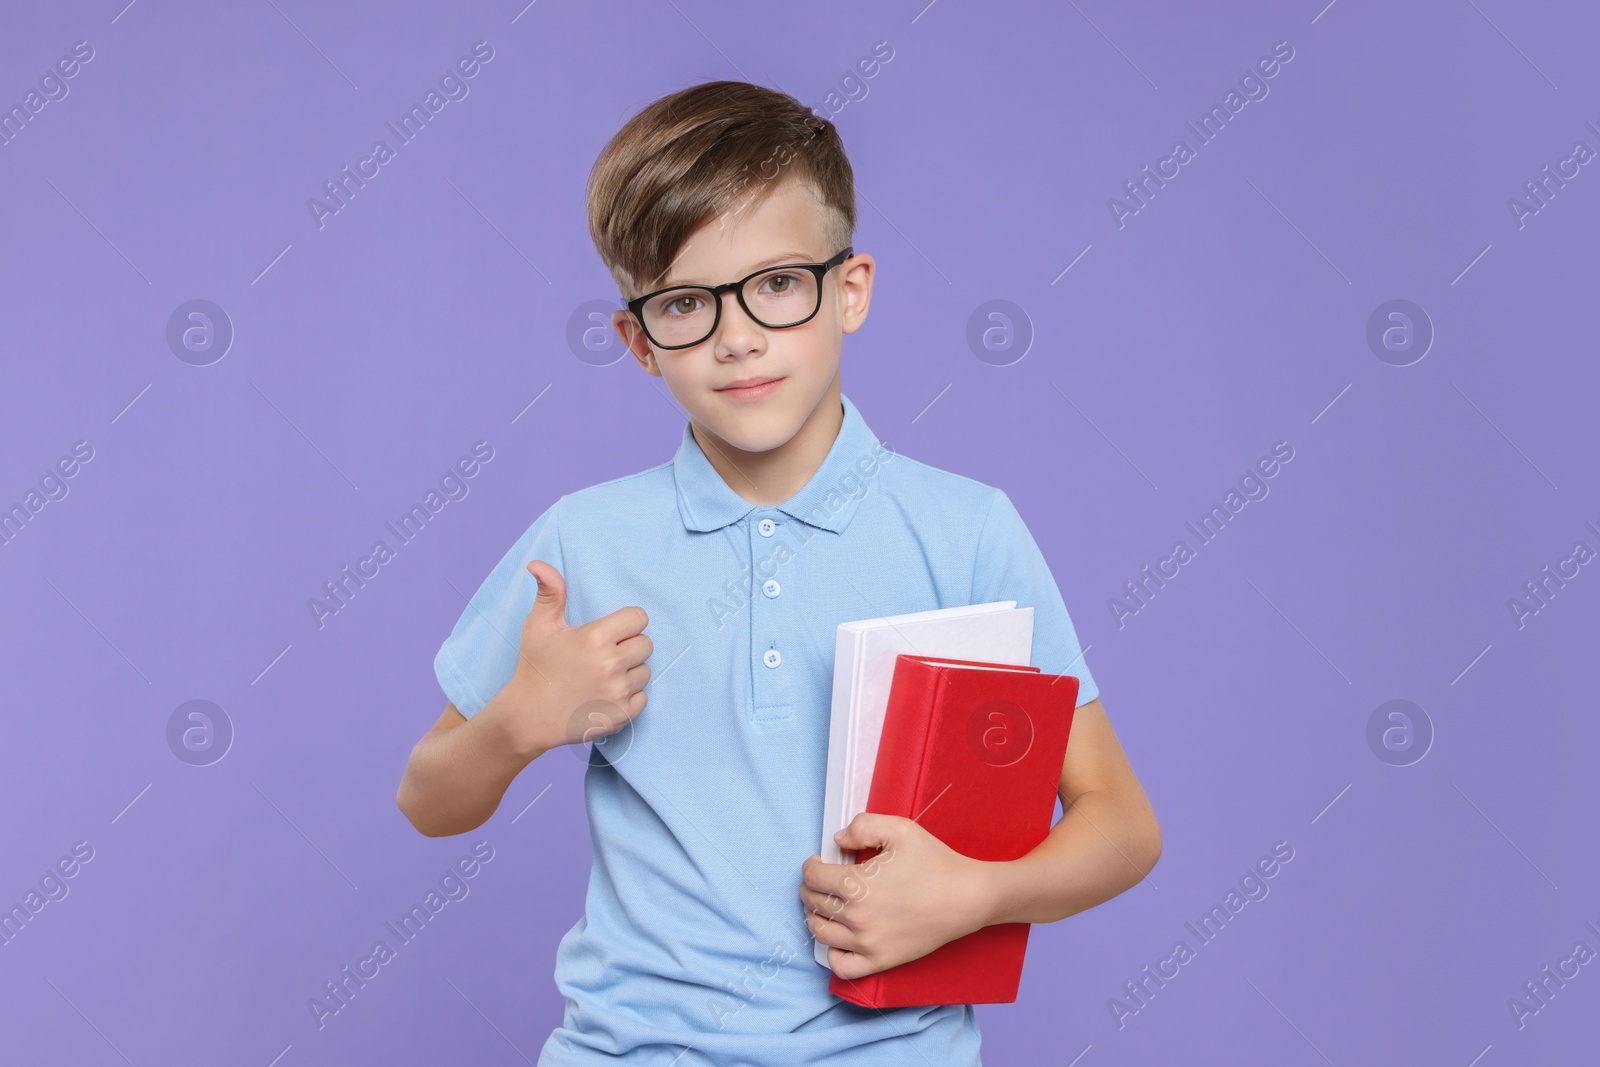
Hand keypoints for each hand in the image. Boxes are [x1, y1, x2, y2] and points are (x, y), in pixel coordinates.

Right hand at [499, 559, 651, 756]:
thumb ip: (550, 592)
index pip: (639, 618)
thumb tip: (537, 563)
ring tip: (602, 676)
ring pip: (645, 671)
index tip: (609, 632)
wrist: (529, 716)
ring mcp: (618, 693)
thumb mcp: (539, 626)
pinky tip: (606, 695)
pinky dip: (629, 697)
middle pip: (646, 644)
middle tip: (604, 655)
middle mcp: (610, 665)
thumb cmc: (535, 667)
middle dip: (629, 646)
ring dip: (630, 672)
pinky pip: (643, 698)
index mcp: (595, 638)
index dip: (626, 623)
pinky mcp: (622, 716)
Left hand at [799, 813, 993, 980]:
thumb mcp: (900, 829)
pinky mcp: (880, 960)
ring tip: (826, 905)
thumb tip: (837, 841)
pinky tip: (840, 937)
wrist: (966, 897)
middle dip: (811, 888)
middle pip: (813, 903)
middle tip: (822, 880)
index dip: (810, 866)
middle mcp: (856, 917)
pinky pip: (840, 966)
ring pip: (820, 933)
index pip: (812, 878)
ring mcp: (867, 943)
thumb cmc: (935, 862)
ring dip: (816, 916)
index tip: (818, 862)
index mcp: (855, 884)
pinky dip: (831, 953)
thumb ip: (862, 826)